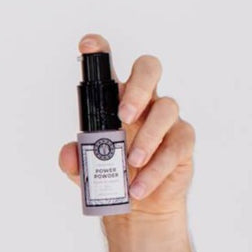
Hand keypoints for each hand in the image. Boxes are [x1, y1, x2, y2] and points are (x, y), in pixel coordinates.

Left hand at [58, 34, 195, 222]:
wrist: (138, 207)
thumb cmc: (113, 177)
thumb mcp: (86, 171)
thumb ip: (74, 161)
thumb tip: (68, 152)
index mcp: (115, 102)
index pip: (110, 69)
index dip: (101, 53)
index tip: (89, 44)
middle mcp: (143, 103)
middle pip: (149, 70)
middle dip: (137, 87)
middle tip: (123, 117)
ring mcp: (167, 120)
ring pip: (166, 108)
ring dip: (147, 136)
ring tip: (132, 162)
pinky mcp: (182, 142)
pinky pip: (176, 146)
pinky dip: (156, 168)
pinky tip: (140, 185)